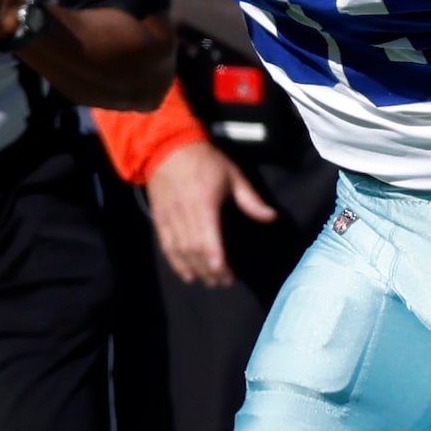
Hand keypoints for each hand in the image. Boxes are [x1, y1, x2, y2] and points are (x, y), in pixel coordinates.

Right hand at [144, 139, 277, 287]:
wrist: (166, 147)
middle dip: (209, 270)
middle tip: (222, 282)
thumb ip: (251, 200)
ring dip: (193, 269)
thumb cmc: (205, 161)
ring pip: (179, 251)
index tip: (227, 275)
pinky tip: (186, 273)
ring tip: (207, 281)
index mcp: (204, 204)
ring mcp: (169, 217)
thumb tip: (272, 217)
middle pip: (195, 251)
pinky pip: (166, 245)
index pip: (209, 240)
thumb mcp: (232, 175)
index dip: (217, 261)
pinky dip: (175, 262)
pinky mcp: (159, 218)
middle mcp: (184, 214)